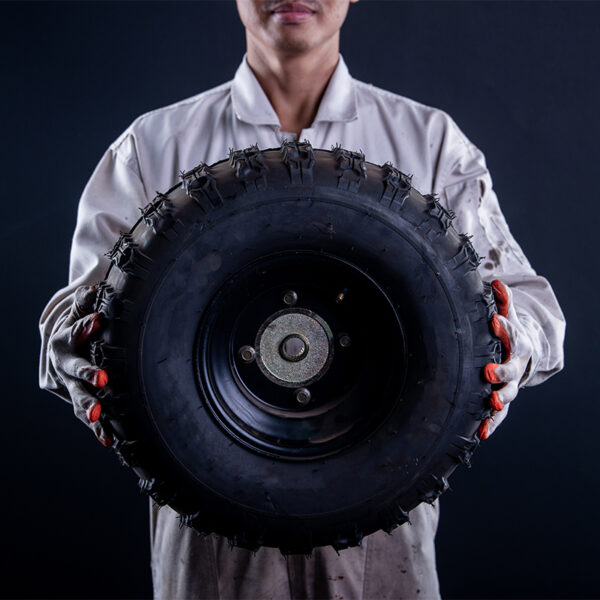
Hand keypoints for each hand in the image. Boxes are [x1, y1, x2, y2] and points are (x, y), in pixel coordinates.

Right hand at [48, 285, 112, 445]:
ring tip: (99, 417)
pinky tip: (107, 439)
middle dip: (87, 374)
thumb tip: (92, 289)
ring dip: (89, 407)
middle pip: (72, 369)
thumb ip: (84, 303)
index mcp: (60, 340)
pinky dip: (96, 427)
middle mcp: (59, 365)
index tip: (97, 320)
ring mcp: (65, 385)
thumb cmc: (77, 323)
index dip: (83, 327)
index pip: (71, 332)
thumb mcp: (79, 310)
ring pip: (77, 397)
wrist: (60, 344)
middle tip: (103, 379)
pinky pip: (85, 414)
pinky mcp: (74, 399)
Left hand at [478, 280, 533, 438]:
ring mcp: (509, 386)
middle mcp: (514, 366)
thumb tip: (496, 282)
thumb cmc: (507, 334)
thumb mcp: (506, 316)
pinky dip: (491, 423)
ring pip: (507, 395)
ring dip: (499, 400)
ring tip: (491, 404)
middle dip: (501, 371)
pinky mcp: (501, 402)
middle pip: (511, 369)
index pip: (511, 333)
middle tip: (488, 372)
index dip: (503, 327)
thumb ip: (502, 303)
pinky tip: (481, 433)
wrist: (522, 357)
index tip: (493, 321)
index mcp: (515, 342)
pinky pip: (498, 415)